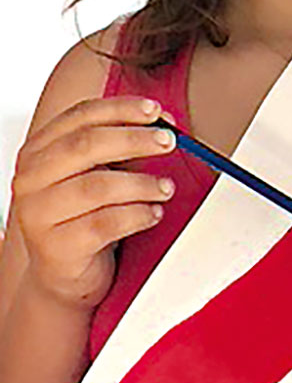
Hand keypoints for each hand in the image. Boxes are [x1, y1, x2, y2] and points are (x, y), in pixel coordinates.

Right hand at [11, 98, 176, 310]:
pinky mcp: (56, 247)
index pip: (79, 116)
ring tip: (165, 187)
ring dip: (141, 183)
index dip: (120, 109)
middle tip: (168, 142)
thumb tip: (163, 123)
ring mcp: (38, 214)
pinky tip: (154, 213)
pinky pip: (105, 223)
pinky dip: (137, 215)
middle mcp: (31, 179)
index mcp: (39, 151)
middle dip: (135, 139)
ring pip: (97, 186)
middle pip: (86, 145)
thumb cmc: (83, 216)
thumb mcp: (100, 173)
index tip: (154, 110)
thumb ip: (125, 146)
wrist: (64, 274)